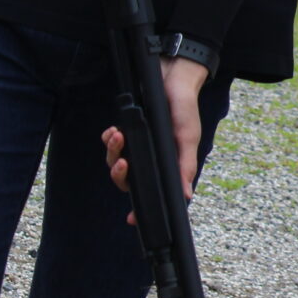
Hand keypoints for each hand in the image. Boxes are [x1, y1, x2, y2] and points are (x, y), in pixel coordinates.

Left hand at [102, 57, 208, 222]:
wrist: (172, 77)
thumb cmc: (185, 109)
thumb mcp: (187, 138)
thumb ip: (185, 167)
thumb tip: (185, 196)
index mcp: (167, 165)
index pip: (152, 191)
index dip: (141, 207)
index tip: (131, 219)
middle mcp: (150, 158)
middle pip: (128, 180)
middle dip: (120, 174)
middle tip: (122, 164)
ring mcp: (137, 145)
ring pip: (116, 161)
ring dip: (113, 152)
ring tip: (117, 136)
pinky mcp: (127, 129)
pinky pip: (111, 143)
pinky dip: (110, 139)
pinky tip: (113, 131)